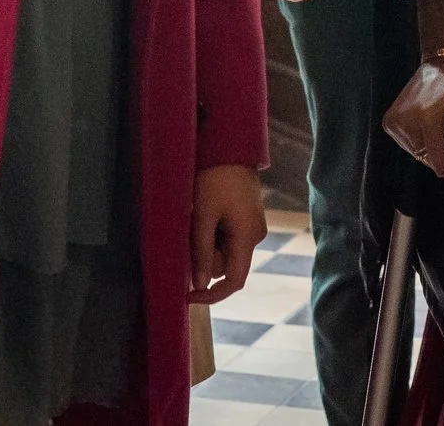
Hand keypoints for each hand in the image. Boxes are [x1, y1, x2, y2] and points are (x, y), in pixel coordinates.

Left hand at [187, 164, 266, 304]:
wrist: (231, 146)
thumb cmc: (215, 179)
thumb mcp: (203, 215)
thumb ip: (201, 251)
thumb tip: (199, 285)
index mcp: (247, 237)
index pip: (234, 281)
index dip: (212, 295)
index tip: (188, 297)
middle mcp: (255, 236)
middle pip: (227, 265)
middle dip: (205, 258)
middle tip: (189, 232)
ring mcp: (254, 226)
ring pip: (226, 251)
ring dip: (208, 244)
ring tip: (198, 216)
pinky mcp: (248, 217)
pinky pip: (229, 238)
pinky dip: (214, 234)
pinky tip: (206, 212)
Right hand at [383, 55, 443, 177]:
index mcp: (429, 118)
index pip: (442, 166)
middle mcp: (407, 121)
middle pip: (430, 163)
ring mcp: (394, 121)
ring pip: (418, 157)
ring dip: (432, 149)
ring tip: (442, 128)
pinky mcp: (388, 121)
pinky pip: (408, 146)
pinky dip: (420, 142)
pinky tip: (429, 126)